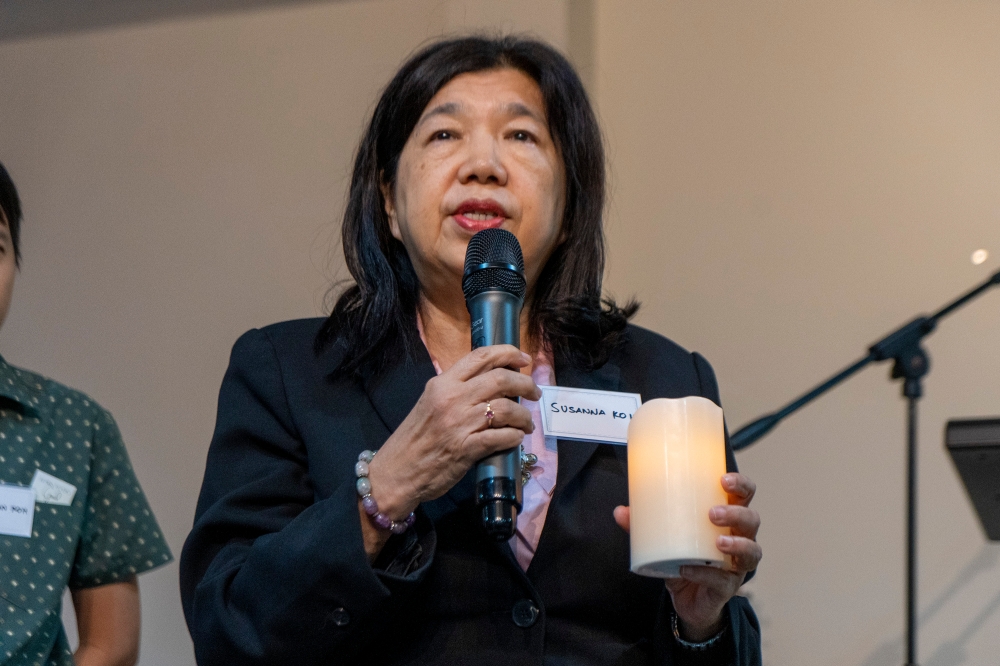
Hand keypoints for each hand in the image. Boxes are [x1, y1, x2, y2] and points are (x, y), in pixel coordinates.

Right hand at [361, 345, 540, 556]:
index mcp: (443, 383)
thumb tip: (492, 383)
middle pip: (501, 379)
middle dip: (525, 384)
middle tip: (534, 393)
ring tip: (526, 424)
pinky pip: (502, 437)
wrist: (395, 473)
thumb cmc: (415, 439)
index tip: (524, 359)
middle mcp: (452, 398)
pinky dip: (515, 437)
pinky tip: (515, 439)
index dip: (508, 353)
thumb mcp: (430, 403)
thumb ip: (457, 390)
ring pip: (507, 408)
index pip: (480, 356)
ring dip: (524, 416)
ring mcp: (460, 423)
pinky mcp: (466, 449)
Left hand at [613, 473, 760, 641]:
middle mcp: (739, 539)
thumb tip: (620, 511)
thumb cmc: (684, 559)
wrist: (688, 601)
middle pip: (752, 520)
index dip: (741, 484)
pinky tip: (688, 569)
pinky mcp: (727, 588)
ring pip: (752, 551)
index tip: (723, 479)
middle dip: (736, 514)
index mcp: (727, 519)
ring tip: (718, 541)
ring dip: (737, 544)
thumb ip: (644, 526)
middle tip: (712, 513)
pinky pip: (723, 581)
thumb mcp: (665, 539)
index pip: (744, 495)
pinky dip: (705, 575)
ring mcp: (737, 565)